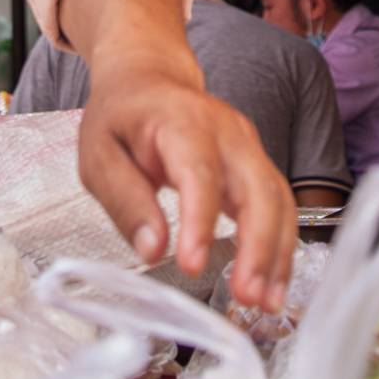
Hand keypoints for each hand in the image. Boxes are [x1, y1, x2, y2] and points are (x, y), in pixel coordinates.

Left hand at [79, 50, 296, 312]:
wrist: (148, 76)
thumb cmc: (120, 116)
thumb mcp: (99, 155)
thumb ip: (125, 200)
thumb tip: (152, 249)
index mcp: (181, 121)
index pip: (199, 172)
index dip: (199, 221)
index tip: (191, 264)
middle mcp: (227, 132)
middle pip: (257, 187)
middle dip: (258, 244)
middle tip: (246, 295)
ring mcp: (248, 146)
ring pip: (277, 199)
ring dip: (276, 253)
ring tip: (264, 302)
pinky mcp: (255, 165)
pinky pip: (278, 206)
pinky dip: (279, 247)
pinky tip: (271, 284)